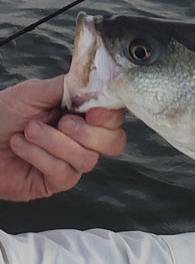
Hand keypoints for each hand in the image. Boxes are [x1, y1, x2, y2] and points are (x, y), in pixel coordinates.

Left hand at [0, 76, 126, 201]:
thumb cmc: (1, 114)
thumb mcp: (34, 92)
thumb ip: (67, 86)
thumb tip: (95, 82)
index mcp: (82, 114)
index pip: (114, 118)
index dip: (110, 116)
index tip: (93, 111)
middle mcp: (82, 139)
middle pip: (114, 143)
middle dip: (88, 133)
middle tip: (63, 122)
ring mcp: (72, 162)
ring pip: (87, 158)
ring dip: (55, 143)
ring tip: (28, 132)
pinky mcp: (56, 181)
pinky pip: (64, 173)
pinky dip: (39, 156)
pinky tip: (20, 147)